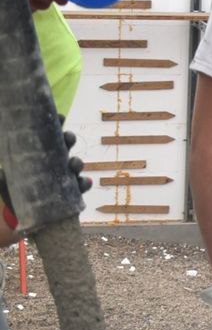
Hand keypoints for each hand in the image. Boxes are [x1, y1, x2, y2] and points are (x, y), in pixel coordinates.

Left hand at [0, 115, 91, 231]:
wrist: (22, 213)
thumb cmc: (15, 190)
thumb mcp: (6, 178)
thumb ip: (3, 173)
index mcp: (43, 154)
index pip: (51, 136)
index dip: (58, 124)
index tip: (60, 117)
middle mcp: (56, 162)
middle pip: (67, 146)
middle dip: (69, 140)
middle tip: (67, 138)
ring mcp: (65, 177)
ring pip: (76, 165)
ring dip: (77, 162)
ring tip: (74, 164)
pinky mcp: (71, 193)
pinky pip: (82, 187)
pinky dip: (86, 184)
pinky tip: (86, 182)